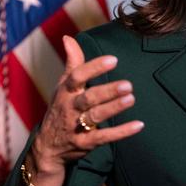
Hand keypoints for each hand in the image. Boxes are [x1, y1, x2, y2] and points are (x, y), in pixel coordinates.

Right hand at [27, 35, 143, 185]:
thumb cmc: (60, 109)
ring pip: (95, 116)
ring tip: (131, 98)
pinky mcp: (85, 143)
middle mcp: (69, 108)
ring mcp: (76, 127)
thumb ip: (71, 63)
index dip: (94, 68)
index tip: (113, 60)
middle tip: (127, 84)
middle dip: (107, 91)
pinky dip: (121, 132)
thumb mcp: (62, 86)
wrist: (47, 147)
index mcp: (65, 92)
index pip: (77, 76)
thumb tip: (68, 37)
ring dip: (113, 108)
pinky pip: (103, 137)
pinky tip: (138, 125)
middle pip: (88, 98)